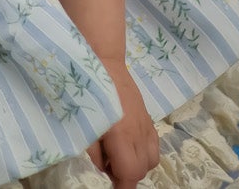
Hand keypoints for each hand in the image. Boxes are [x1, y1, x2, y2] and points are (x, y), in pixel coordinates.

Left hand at [86, 58, 158, 188]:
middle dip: (127, 176)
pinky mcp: (149, 119)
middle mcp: (138, 132)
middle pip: (142, 170)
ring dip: (138, 165)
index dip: (123, 186)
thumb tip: (105, 168)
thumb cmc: (89, 92)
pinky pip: (154, 146)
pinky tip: (129, 145)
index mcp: (121, 134)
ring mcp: (146, 125)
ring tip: (120, 156)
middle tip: (110, 167)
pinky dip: (144, 153)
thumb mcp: (84, 124)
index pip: (130, 172)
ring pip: (151, 160)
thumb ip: (94, 151)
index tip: (115, 188)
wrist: (104, 62)